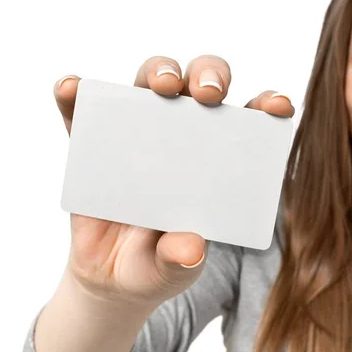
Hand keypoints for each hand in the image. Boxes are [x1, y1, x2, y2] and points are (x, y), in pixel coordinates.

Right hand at [54, 55, 293, 308]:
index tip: (279, 108)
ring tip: (160, 86)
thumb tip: (189, 248)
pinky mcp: (94, 144)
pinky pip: (82, 114)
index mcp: (219, 160)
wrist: (114, 278)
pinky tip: (72, 89)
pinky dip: (76, 98)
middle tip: (208, 95)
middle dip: (208, 76)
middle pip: (199, 87)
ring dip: (156, 72)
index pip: (249, 123)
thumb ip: (182, 258)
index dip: (267, 106)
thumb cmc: (162, 264)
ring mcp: (138, 136)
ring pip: (147, 86)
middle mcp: (183, 137)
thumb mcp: (177, 267)